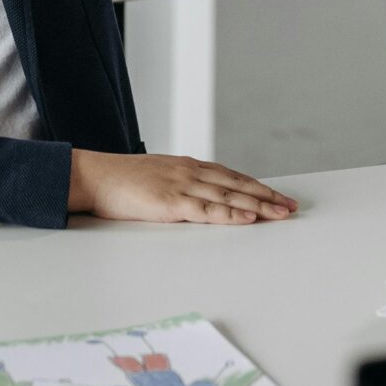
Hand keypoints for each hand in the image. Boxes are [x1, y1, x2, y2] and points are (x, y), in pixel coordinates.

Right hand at [68, 151, 297, 225]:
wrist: (94, 176)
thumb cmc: (119, 181)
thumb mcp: (155, 178)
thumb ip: (177, 185)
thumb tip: (194, 199)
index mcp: (186, 166)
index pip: (230, 175)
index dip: (255, 186)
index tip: (276, 195)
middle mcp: (190, 172)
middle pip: (237, 184)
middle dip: (267, 196)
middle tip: (291, 206)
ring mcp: (182, 185)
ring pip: (229, 196)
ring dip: (258, 206)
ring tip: (281, 214)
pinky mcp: (171, 203)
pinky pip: (207, 210)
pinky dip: (231, 214)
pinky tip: (248, 219)